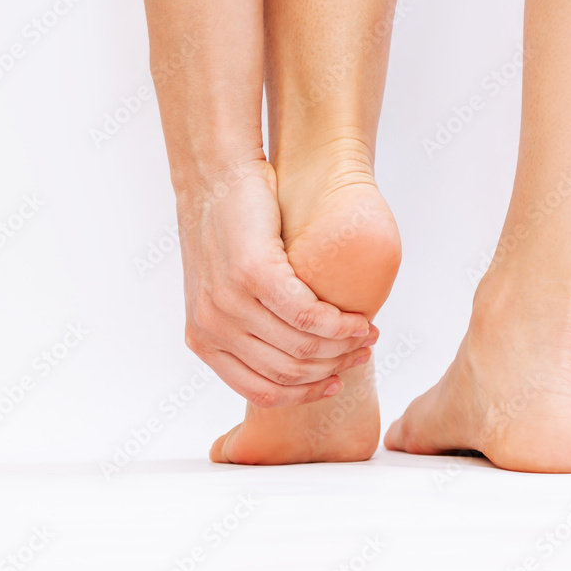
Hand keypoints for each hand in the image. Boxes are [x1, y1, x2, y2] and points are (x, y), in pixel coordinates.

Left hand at [175, 158, 375, 406]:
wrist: (214, 176)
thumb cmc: (228, 229)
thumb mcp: (224, 289)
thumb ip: (247, 328)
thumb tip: (293, 357)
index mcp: (203, 340)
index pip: (262, 391)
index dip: (307, 394)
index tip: (337, 382)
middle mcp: (212, 328)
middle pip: (288, 372)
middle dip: (334, 367)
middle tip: (363, 351)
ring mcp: (229, 303)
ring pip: (302, 346)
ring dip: (343, 345)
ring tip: (367, 332)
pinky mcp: (252, 275)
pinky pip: (307, 315)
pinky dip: (339, 322)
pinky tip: (357, 317)